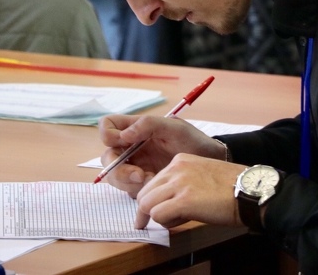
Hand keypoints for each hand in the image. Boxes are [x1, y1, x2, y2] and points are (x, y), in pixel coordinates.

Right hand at [97, 114, 226, 197]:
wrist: (210, 163)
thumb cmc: (193, 140)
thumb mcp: (174, 128)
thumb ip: (149, 125)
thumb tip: (123, 135)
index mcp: (135, 128)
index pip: (107, 126)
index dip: (108, 134)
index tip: (122, 141)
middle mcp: (130, 147)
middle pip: (107, 158)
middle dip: (119, 169)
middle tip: (140, 175)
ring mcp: (135, 166)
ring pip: (115, 177)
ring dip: (128, 183)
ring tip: (152, 181)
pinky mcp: (142, 183)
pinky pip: (130, 190)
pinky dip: (139, 191)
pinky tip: (157, 187)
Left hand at [134, 153, 246, 228]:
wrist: (250, 190)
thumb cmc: (231, 188)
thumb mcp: (202, 174)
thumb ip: (182, 183)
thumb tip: (168, 204)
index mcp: (180, 160)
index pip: (153, 181)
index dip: (152, 198)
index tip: (152, 210)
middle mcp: (176, 168)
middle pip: (144, 192)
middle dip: (146, 210)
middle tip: (148, 223)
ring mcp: (179, 183)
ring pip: (147, 204)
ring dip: (156, 217)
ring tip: (172, 221)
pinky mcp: (184, 201)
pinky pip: (158, 215)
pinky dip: (165, 223)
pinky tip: (181, 221)